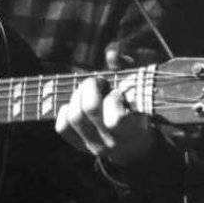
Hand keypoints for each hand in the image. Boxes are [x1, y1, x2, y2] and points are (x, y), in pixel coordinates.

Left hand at [55, 49, 154, 168]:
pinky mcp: (80, 145)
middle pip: (89, 110)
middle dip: (90, 88)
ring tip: (86, 92)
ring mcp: (93, 144)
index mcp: (131, 130)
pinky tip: (76, 105)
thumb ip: (128, 69)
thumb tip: (111, 53)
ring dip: (77, 96)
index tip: (118, 92)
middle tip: (96, 82)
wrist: (135, 149)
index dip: (113, 99)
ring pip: (74, 117)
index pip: (115, 119)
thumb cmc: (139, 112)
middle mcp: (111, 141)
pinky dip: (65, 111)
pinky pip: (62, 128)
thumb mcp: (141, 92)